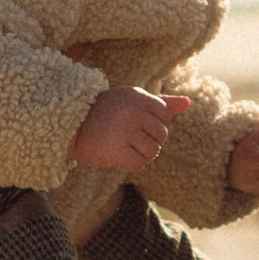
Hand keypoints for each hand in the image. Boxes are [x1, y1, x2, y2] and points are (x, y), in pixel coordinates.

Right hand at [71, 84, 191, 172]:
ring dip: (141, 153)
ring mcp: (125, 131)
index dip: (154, 124)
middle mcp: (133, 111)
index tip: (135, 122)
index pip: (166, 116)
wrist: (69, 125)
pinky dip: (131, 163)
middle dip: (149, 139)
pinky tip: (118, 154)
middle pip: (162, 135)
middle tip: (127, 135)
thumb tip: (189, 103)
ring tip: (123, 145)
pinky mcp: (116, 150)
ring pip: (153, 151)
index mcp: (138, 96)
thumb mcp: (132, 101)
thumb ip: (162, 103)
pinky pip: (140, 163)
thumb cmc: (105, 112)